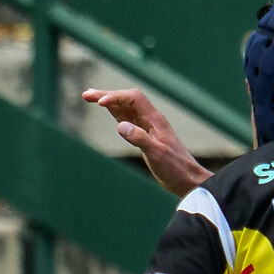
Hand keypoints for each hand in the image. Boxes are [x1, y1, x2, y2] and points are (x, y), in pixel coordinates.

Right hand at [83, 87, 209, 193]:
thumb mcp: (156, 154)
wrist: (187, 178)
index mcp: (155, 120)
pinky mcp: (144, 135)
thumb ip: (139, 138)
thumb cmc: (174, 167)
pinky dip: (115, 112)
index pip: (133, 98)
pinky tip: (107, 110)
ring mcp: (147, 126)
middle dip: (107, 95)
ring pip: (126, 108)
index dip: (115, 97)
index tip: (99, 103)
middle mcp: (151, 119)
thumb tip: (120, 126)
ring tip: (90, 97)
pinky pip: (128, 118)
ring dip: (109, 101)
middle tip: (86, 94)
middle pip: (127, 99)